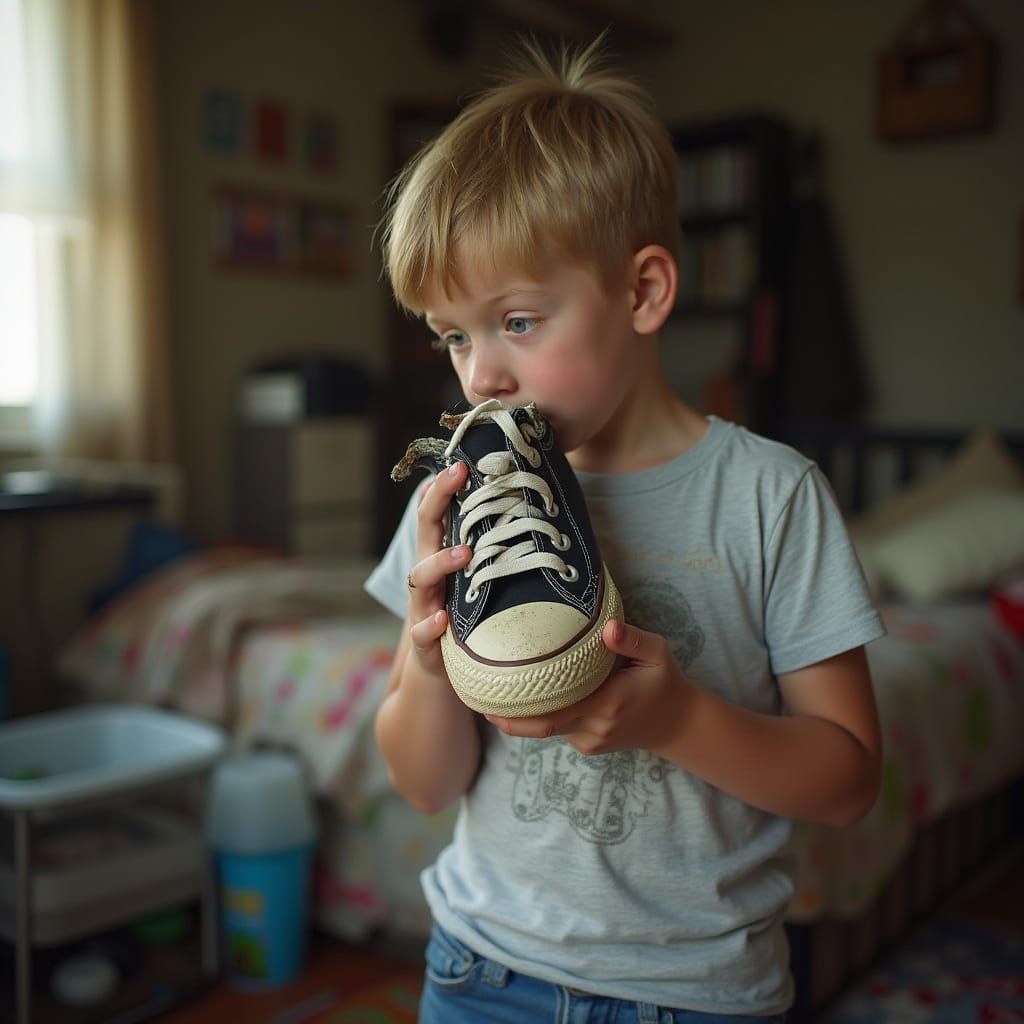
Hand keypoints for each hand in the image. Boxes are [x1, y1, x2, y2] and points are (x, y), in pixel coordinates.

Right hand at [406, 461, 471, 675]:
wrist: (443, 665)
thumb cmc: (466, 611)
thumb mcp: (475, 576)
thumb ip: (486, 546)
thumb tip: (519, 506)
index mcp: (439, 554)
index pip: (437, 512)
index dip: (444, 486)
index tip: (462, 463)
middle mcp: (428, 574)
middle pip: (425, 531)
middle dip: (437, 501)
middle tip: (458, 477)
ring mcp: (423, 605)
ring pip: (420, 577)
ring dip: (441, 563)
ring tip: (465, 554)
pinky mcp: (425, 639)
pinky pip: (423, 630)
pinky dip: (430, 624)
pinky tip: (443, 618)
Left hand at [486, 620, 695, 755]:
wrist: (678, 723)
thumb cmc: (664, 681)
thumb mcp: (657, 653)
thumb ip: (633, 639)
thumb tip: (608, 627)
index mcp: (607, 703)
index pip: (554, 712)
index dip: (520, 710)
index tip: (492, 695)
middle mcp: (595, 726)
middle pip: (541, 728)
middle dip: (508, 718)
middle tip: (477, 700)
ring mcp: (590, 740)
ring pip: (548, 730)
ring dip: (524, 717)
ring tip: (495, 693)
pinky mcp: (589, 746)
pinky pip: (560, 730)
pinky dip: (544, 716)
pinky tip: (529, 699)